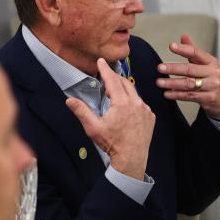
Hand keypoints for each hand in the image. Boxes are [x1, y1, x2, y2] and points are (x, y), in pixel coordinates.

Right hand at [66, 58, 155, 179]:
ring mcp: (145, 110)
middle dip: (114, 78)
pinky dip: (133, 101)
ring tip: (114, 92)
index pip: (112, 81)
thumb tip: (69, 100)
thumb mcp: (93, 128)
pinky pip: (141, 104)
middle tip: (106, 74)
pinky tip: (126, 107)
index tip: (101, 61)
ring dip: (124, 90)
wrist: (132, 158)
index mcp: (122, 104)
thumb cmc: (113, 143)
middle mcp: (136, 104)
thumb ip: (82, 112)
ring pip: (134, 93)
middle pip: (124, 84)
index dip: (105, 70)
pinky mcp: (150, 117)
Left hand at [155, 34, 219, 119]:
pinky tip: (167, 93)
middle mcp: (213, 73)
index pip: (196, 53)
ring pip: (189, 84)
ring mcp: (212, 86)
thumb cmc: (212, 79)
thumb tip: (183, 36)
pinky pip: (190, 96)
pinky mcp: (209, 98)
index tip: (171, 46)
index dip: (183, 49)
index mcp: (211, 62)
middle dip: (174, 68)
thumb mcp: (206, 64)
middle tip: (160, 67)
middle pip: (190, 69)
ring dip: (172, 83)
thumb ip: (194, 51)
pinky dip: (177, 94)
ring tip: (159, 82)